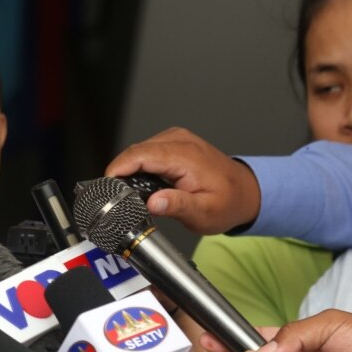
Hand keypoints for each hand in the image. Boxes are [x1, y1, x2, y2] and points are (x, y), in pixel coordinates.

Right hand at [105, 127, 260, 233]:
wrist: (245, 191)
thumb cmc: (227, 202)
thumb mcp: (204, 213)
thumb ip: (177, 207)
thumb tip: (153, 203)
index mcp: (185, 156)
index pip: (140, 155)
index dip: (117, 169)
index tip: (105, 187)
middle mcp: (179, 141)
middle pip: (135, 152)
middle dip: (119, 172)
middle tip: (113, 197)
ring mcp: (176, 139)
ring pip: (138, 150)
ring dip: (128, 169)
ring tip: (127, 193)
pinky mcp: (173, 142)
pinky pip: (146, 150)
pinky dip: (138, 165)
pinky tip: (139, 182)